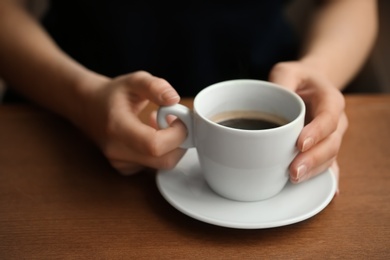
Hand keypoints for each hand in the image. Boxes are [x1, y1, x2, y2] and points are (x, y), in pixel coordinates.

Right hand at [78, 71, 186, 174]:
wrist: (89, 107)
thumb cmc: (112, 94)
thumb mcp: (133, 81)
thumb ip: (155, 86)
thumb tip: (174, 99)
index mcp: (117, 128)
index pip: (155, 145)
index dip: (176, 134)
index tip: (179, 118)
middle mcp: (117, 151)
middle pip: (164, 161)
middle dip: (179, 142)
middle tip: (176, 122)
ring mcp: (120, 163)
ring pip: (162, 164)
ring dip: (170, 146)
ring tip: (160, 125)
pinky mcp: (125, 169)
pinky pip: (154, 166)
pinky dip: (161, 152)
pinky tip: (152, 135)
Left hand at [269, 61, 347, 191]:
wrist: (309, 86)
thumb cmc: (297, 79)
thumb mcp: (287, 71)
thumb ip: (282, 81)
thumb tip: (269, 98)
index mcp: (330, 100)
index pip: (328, 117)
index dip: (317, 132)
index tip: (300, 144)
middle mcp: (335, 121)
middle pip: (331, 143)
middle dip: (313, 159)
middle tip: (293, 171)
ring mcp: (331, 138)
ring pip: (329, 158)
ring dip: (314, 171)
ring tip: (294, 180)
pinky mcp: (322, 149)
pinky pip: (327, 165)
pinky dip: (324, 178)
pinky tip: (325, 192)